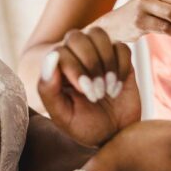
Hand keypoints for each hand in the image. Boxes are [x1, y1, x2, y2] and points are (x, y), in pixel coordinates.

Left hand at [38, 28, 139, 147]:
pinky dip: (122, 66)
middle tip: (97, 93)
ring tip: (108, 89)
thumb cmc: (85, 127)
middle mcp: (75, 56)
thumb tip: (51, 58)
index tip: (86, 93)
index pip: (60, 51)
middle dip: (90, 64)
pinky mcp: (120, 59)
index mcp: (57, 69)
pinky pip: (122, 47)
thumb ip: (48, 89)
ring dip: (106, 61)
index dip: (75, 68)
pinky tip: (118, 87)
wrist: (114, 135)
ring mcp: (98, 56)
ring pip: (98, 34)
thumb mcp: (62, 116)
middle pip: (77, 36)